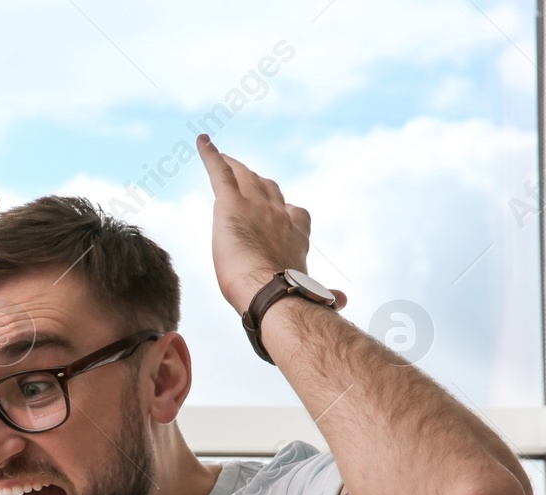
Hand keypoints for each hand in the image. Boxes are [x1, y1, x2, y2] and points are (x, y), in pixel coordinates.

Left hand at [196, 135, 346, 315]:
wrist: (273, 290)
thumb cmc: (289, 297)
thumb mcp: (308, 293)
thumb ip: (323, 294)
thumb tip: (344, 302)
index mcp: (297, 234)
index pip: (294, 214)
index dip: (285, 210)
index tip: (282, 210)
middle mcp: (279, 214)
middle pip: (268, 188)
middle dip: (258, 180)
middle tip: (246, 174)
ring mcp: (256, 205)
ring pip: (244, 177)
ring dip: (235, 166)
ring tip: (226, 159)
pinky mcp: (231, 204)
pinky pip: (220, 172)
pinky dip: (210, 155)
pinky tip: (201, 141)